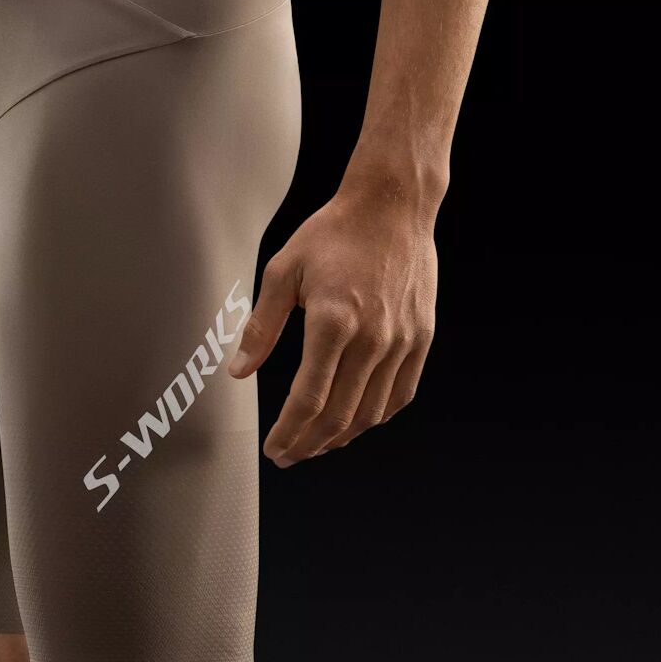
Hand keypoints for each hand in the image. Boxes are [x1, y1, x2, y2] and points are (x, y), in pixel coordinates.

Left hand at [228, 183, 437, 466]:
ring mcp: (402, 341)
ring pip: (371, 412)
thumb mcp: (282, 271)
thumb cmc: (334, 233)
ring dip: (340, 437)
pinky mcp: (422, 338)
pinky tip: (354, 422)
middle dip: (309, 444)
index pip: (308, 400)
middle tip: (288, 455)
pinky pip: (400, 394)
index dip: (288, 432)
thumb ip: (261, 326)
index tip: (274, 448)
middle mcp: (372, 338)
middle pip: (339, 416)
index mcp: (333, 322)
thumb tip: (239, 371)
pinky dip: (375, 417)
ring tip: (316, 444)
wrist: (393, 206)